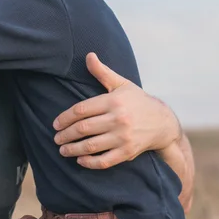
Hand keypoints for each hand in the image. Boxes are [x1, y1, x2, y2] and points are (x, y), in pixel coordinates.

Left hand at [53, 53, 181, 168]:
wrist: (162, 122)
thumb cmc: (137, 101)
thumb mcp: (121, 84)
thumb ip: (102, 72)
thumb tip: (88, 55)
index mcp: (114, 101)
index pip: (82, 110)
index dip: (65, 118)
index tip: (56, 124)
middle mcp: (118, 119)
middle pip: (83, 128)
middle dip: (66, 134)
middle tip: (56, 138)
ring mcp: (123, 137)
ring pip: (90, 146)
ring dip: (73, 149)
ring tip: (62, 150)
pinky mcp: (127, 152)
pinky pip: (104, 161)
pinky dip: (89, 162)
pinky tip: (80, 160)